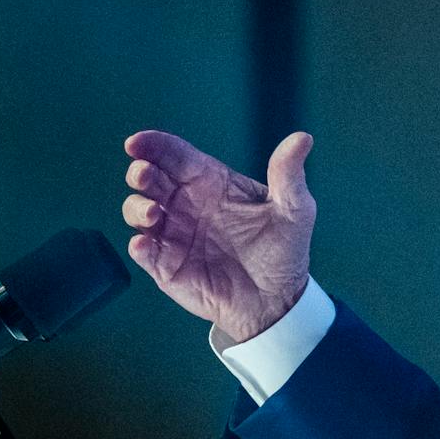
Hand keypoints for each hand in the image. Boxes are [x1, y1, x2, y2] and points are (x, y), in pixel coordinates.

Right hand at [122, 129, 316, 342]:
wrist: (278, 300)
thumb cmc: (284, 248)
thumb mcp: (294, 209)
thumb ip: (289, 174)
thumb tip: (303, 138)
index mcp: (212, 182)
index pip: (176, 156)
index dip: (154, 146)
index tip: (136, 143)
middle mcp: (186, 204)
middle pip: (150, 178)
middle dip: (140, 172)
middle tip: (143, 175)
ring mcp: (174, 234)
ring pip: (138, 211)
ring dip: (136, 207)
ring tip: (153, 213)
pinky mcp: (167, 266)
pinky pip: (143, 252)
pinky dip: (139, 246)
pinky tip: (145, 244)